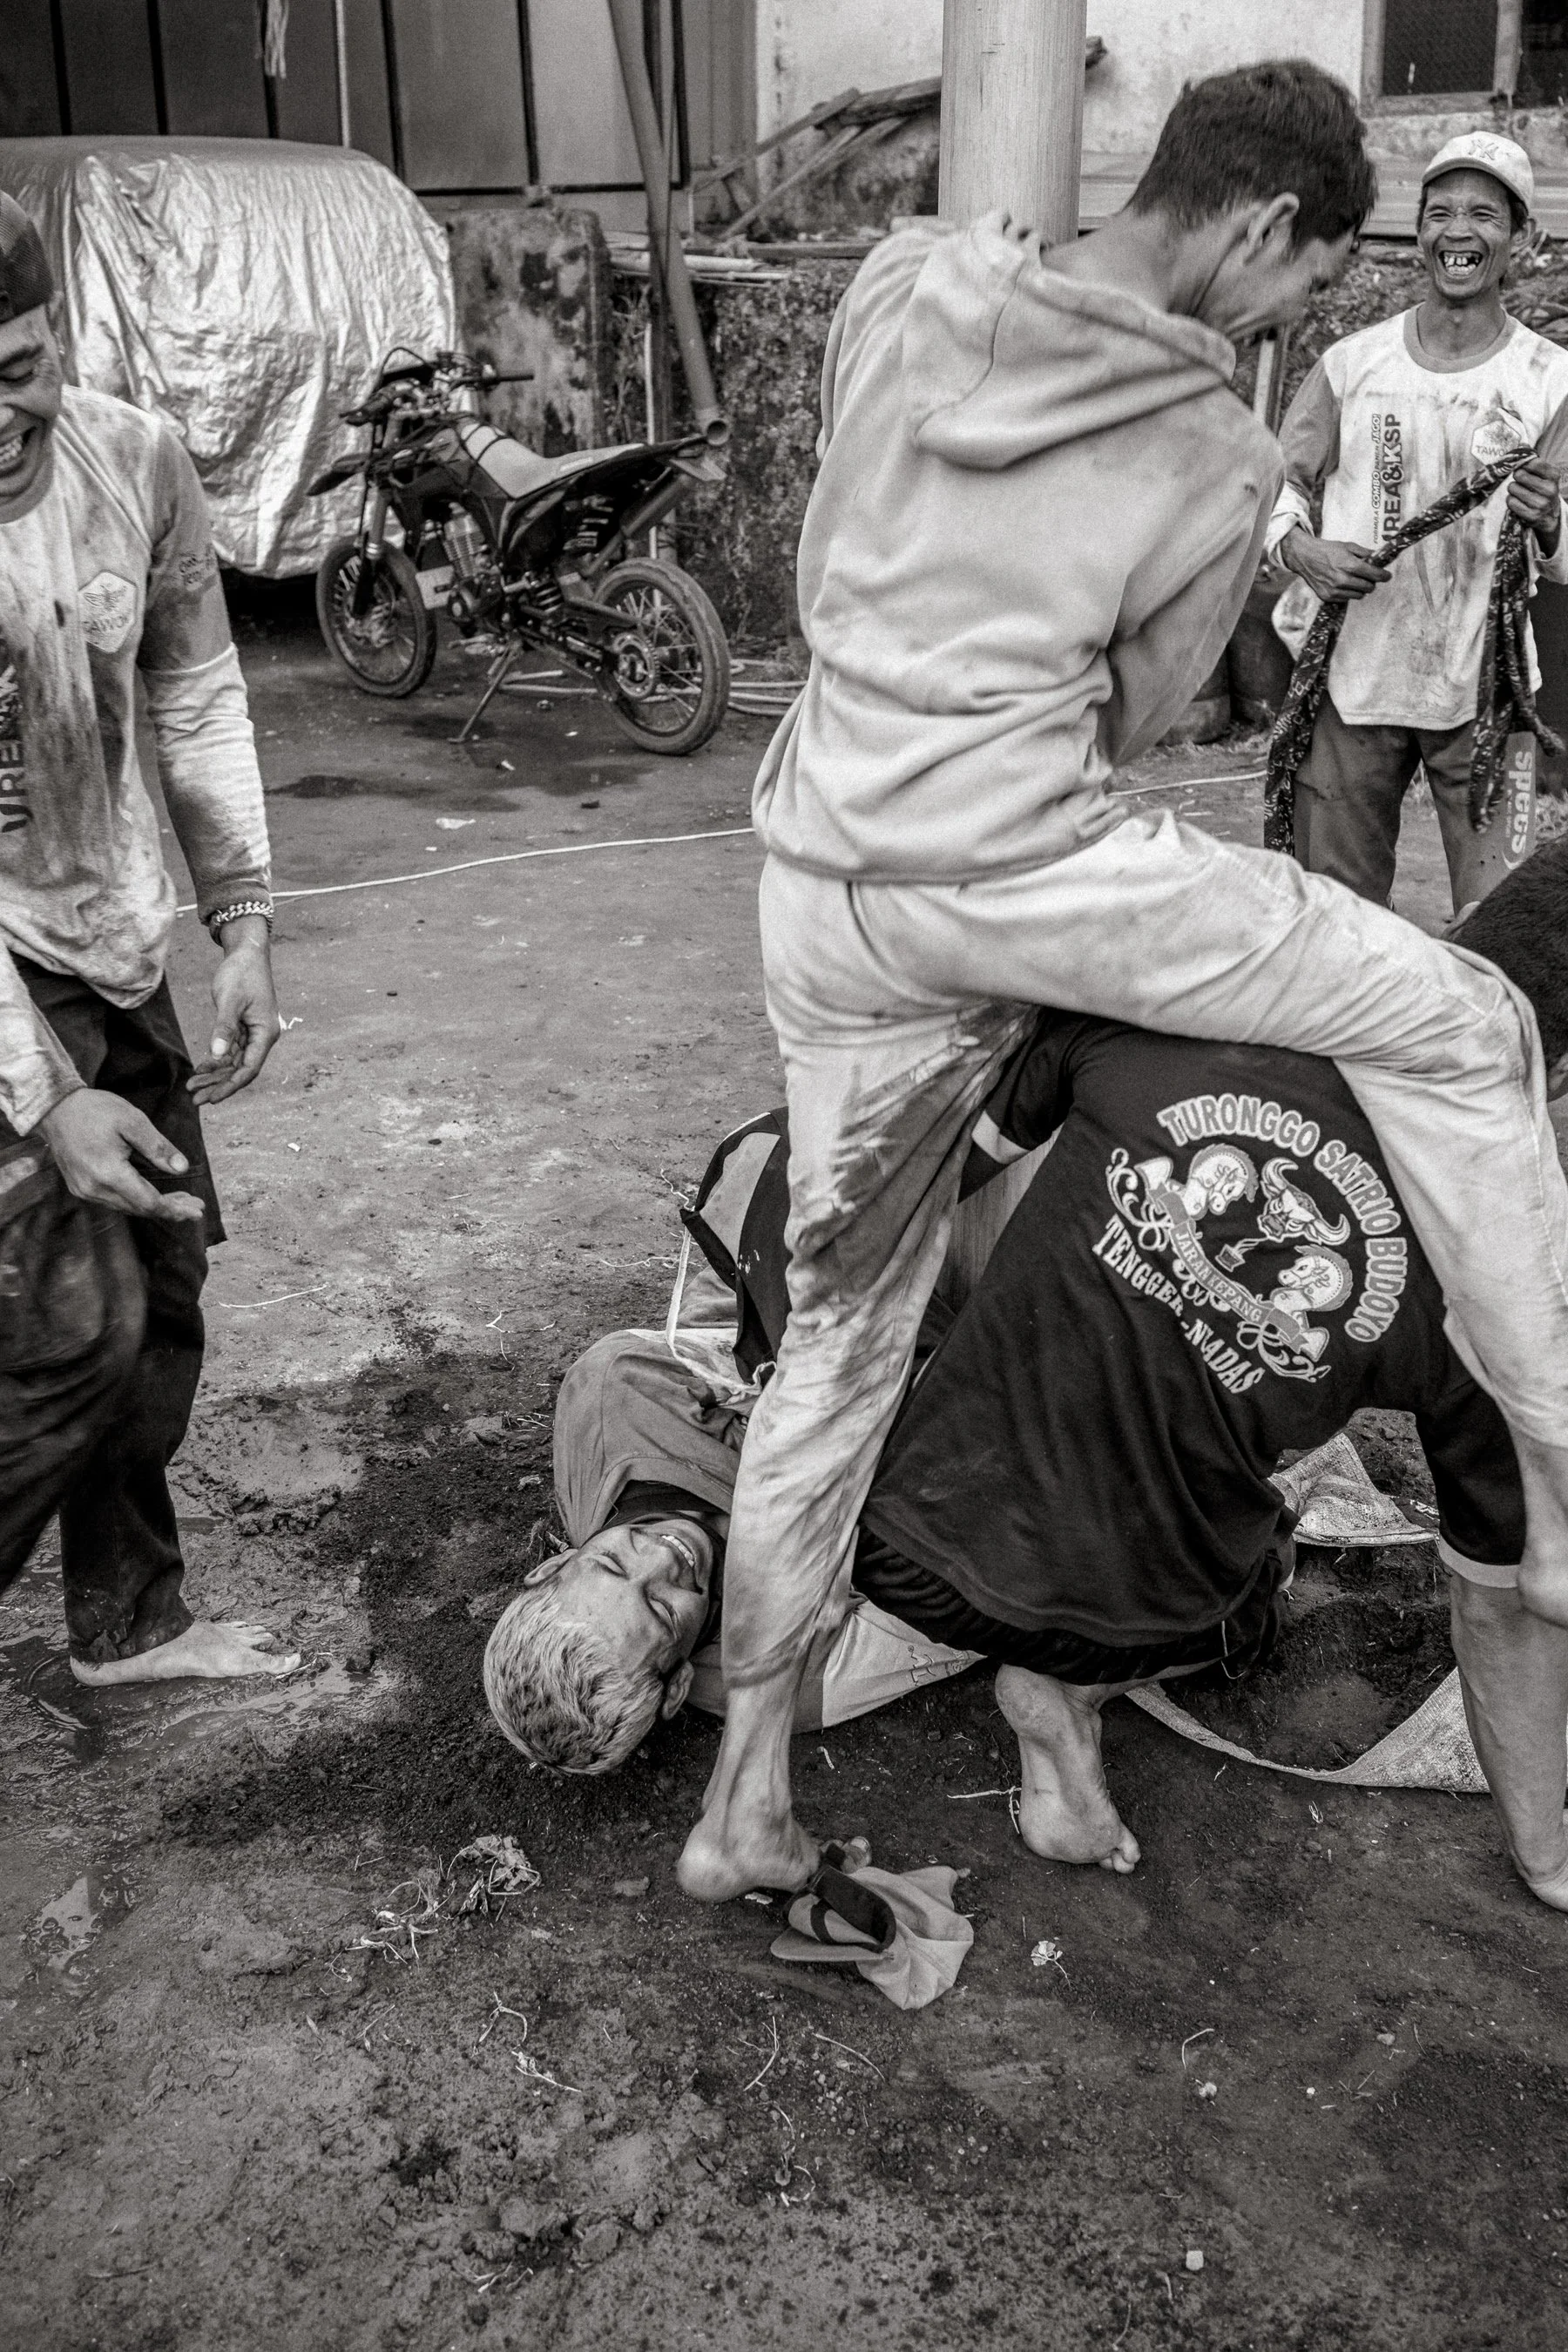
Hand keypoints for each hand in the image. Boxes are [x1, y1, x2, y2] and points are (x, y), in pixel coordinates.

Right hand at [40, 1088, 205, 1223]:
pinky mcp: (80, 1188)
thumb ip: (158, 1147)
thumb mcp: (133, 1121)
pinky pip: (114, 1201)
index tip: (197, 1211)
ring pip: (127, 1207)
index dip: (175, 1208)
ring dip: (154, 1206)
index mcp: (108, 1173)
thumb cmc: (94, 1110)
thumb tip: (182, 1168)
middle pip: (140, 1209)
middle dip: (170, 1208)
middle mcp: (94, 1188)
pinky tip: (152, 1194)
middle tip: (195, 1206)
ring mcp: (85, 1190)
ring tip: (180, 1199)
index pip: (148, 1202)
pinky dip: (135, 1201)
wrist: (56, 1108)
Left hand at [188, 917, 279, 1106]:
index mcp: (265, 1033)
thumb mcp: (230, 1000)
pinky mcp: (244, 1028)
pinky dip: (216, 1061)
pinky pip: (230, 1051)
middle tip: (196, 1100)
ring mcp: (254, 1033)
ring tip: (193, 1088)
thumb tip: (217, 1055)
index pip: (249, 1068)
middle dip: (218, 1085)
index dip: (230, 1086)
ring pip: (234, 1063)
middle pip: (240, 1070)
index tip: (212, 1099)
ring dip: (214, 1076)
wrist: (247, 953)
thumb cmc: (241, 973)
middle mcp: (262, 1037)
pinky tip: (200, 1069)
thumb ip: (223, 1028)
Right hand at [1279, 529, 1390, 601]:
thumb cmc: (1327, 550)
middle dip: (1372, 582)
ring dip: (1360, 589)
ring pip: (1358, 596)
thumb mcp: (1348, 546)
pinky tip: (1343, 584)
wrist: (1305, 557)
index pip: (1374, 575)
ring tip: (1354, 580)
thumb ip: (1365, 554)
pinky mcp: (1327, 597)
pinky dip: (1348, 593)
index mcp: (1350, 565)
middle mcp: (1343, 580)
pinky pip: (1346, 599)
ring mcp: (1334, 590)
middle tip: (1369, 577)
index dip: (1384, 576)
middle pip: (1368, 588)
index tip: (1387, 576)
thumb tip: (1378, 558)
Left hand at [1506, 455, 1562, 551]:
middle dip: (1517, 477)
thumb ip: (1532, 459)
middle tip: (1521, 481)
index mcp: (1554, 475)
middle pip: (1519, 475)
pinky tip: (1519, 501)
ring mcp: (1541, 504)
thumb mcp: (1543, 473)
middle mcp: (1550, 489)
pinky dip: (1511, 500)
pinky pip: (1511, 502)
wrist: (1549, 515)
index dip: (1523, 463)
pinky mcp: (1531, 515)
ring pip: (1512, 488)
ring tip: (1521, 492)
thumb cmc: (1542, 489)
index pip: (1533, 463)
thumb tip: (1522, 443)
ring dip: (1513, 489)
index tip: (1523, 467)